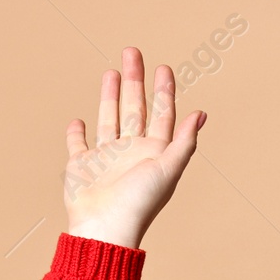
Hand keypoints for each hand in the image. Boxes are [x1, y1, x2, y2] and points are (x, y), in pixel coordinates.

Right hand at [62, 46, 205, 248]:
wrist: (105, 227)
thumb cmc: (139, 202)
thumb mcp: (167, 168)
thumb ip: (184, 142)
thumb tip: (202, 114)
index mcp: (154, 152)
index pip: (162, 114)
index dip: (164, 91)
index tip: (163, 67)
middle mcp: (131, 152)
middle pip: (135, 108)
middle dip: (135, 80)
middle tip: (132, 52)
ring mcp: (106, 158)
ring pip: (109, 119)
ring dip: (111, 96)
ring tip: (112, 72)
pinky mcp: (82, 166)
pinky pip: (79, 144)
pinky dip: (77, 133)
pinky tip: (79, 120)